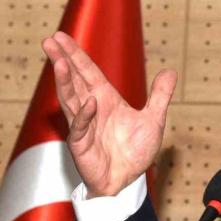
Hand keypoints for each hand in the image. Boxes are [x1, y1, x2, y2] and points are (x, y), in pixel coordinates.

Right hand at [41, 31, 177, 197]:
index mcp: (105, 99)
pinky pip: (81, 128)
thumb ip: (160, 96)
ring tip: (59, 62)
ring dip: (65, 82)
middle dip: (63, 60)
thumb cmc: (134, 152)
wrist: (127, 182)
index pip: (88, 72)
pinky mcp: (82, 145)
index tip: (61, 37)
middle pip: (74, 80)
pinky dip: (84, 115)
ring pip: (71, 100)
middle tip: (50, 40)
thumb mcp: (153, 120)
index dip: (76, 55)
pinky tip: (89, 102)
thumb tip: (170, 71)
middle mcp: (91, 109)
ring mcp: (84, 126)